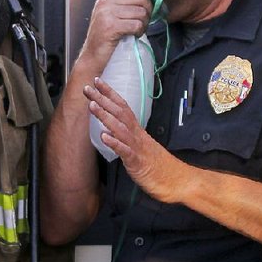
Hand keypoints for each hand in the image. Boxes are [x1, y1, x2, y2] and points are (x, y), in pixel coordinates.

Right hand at [81, 0, 151, 65]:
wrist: (92, 55)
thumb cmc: (105, 34)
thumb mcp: (110, 11)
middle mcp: (105, 0)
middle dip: (147, 10)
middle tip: (141, 20)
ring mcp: (107, 12)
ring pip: (141, 12)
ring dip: (143, 23)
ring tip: (135, 29)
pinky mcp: (111, 26)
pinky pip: (137, 24)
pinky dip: (139, 31)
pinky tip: (132, 34)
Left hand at [85, 76, 184, 203]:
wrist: (174, 180)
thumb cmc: (154, 163)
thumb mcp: (138, 145)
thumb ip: (126, 135)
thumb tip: (110, 127)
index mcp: (136, 130)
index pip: (122, 106)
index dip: (110, 93)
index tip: (97, 81)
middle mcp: (136, 134)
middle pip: (119, 112)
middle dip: (102, 99)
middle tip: (87, 88)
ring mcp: (136, 147)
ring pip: (120, 128)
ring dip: (105, 116)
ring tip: (92, 106)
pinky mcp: (136, 161)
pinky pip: (125, 151)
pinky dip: (114, 143)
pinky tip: (103, 137)